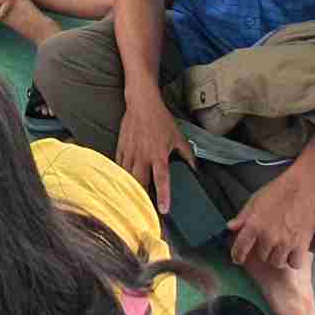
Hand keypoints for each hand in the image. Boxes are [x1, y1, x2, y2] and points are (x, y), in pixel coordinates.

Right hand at [116, 89, 195, 212]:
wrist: (142, 103)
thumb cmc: (161, 120)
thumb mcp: (178, 137)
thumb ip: (187, 155)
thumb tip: (196, 169)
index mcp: (159, 154)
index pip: (161, 179)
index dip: (163, 195)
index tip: (163, 210)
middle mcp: (143, 156)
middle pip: (140, 182)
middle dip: (142, 198)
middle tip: (145, 212)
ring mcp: (130, 152)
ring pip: (127, 176)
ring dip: (130, 189)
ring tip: (131, 203)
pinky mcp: (121, 147)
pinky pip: (119, 166)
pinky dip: (121, 176)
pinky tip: (122, 184)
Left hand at [229, 172, 314, 269]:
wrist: (303, 187)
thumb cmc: (278, 191)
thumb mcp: (254, 200)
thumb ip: (242, 217)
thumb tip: (231, 227)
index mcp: (254, 224)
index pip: (241, 247)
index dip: (237, 255)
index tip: (237, 259)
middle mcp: (268, 236)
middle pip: (261, 256)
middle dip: (262, 251)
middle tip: (267, 244)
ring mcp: (285, 242)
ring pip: (277, 262)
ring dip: (276, 257)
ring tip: (279, 249)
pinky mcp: (302, 244)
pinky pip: (294, 263)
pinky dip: (293, 260)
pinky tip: (292, 253)